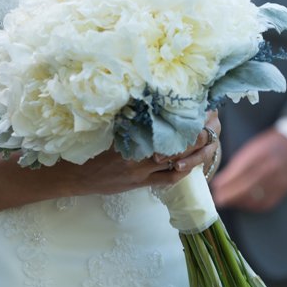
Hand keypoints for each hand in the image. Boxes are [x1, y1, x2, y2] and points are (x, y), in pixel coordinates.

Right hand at [60, 116, 221, 196]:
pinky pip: (168, 180)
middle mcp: (141, 154)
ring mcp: (141, 171)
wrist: (75, 175)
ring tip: (208, 143)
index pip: (169, 125)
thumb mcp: (113, 128)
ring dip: (195, 154)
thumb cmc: (91, 147)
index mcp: (135, 135)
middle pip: (179, 145)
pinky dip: (181, 172)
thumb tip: (155, 102)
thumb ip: (134, 120)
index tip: (202, 108)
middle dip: (199, 135)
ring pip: (178, 163)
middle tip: (212, 124)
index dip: (188, 118)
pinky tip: (190, 165)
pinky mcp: (140, 184)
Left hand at [211, 128, 286, 212]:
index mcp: (260, 153)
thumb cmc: (269, 146)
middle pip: (246, 186)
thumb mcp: (252, 149)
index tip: (215, 189)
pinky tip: (243, 204)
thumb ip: (236, 165)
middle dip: (230, 195)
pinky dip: (252, 205)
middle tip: (218, 200)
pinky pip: (266, 202)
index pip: (240, 171)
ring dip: (239, 202)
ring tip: (228, 202)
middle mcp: (270, 167)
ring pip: (256, 196)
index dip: (227, 182)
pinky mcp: (283, 189)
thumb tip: (219, 181)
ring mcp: (278, 179)